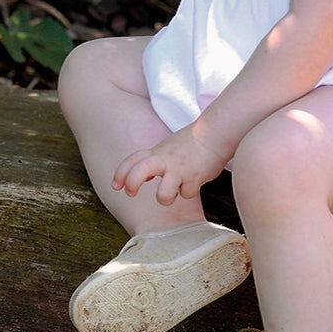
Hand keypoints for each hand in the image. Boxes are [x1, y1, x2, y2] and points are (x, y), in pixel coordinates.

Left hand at [111, 127, 227, 205]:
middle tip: (130, 193)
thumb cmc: (193, 142)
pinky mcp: (195, 177)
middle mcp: (164, 159)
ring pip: (163, 195)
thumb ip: (156, 159)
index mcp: (157, 152)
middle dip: (132, 183)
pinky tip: (196, 178)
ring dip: (165, 198)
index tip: (116, 186)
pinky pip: (187, 193)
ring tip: (172, 192)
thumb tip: (146, 176)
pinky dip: (190, 190)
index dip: (121, 173)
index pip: (133, 160)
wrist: (216, 133)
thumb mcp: (168, 147)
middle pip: (139, 170)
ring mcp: (179, 169)